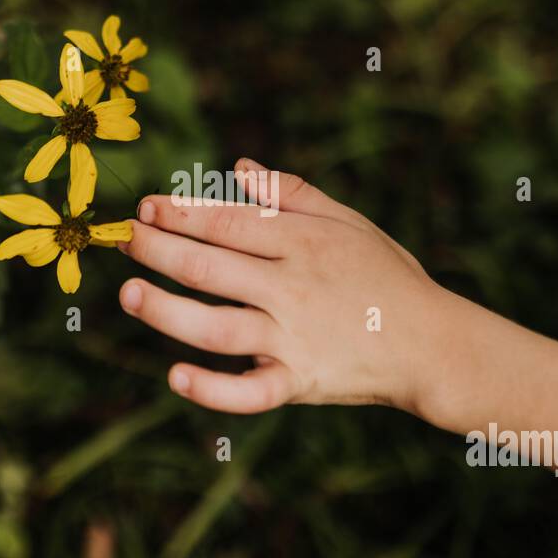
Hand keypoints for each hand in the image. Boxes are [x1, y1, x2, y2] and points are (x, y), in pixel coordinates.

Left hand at [117, 158, 451, 413]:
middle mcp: (293, 287)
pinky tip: (176, 375)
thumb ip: (292, 194)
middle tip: (122, 240)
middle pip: (211, 267)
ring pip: (218, 326)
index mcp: (304, 242)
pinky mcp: (301, 382)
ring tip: (131, 294)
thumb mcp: (349, 222)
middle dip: (159, 250)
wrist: (434, 344)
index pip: (228, 223)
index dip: (182, 213)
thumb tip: (238, 166)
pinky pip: (251, 391)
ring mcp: (295, 338)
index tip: (146, 207)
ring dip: (168, 311)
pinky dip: (213, 389)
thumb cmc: (387, 276)